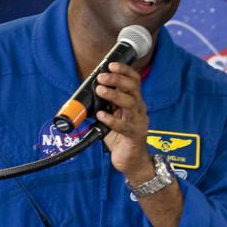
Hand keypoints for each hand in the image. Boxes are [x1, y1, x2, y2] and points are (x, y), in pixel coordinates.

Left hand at [93, 62, 153, 181]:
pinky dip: (112, 120)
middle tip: (101, 77)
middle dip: (117, 80)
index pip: (134, 81)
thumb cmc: (121, 138)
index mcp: (134, 102)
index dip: (124, 71)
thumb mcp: (112, 117)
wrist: (132, 161)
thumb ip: (105, 106)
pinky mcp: (134, 136)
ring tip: (101, 90)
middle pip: (133, 88)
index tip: (111, 65)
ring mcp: (139, 122)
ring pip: (130, 104)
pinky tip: (101, 115)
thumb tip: (88, 95)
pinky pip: (125, 126)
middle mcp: (139, 110)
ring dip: (114, 95)